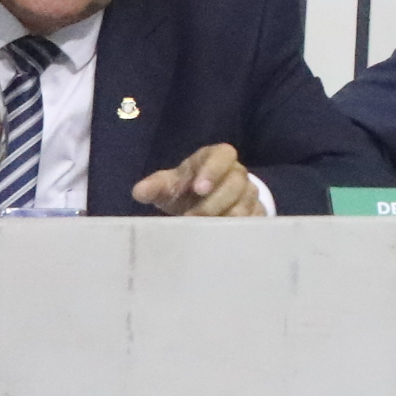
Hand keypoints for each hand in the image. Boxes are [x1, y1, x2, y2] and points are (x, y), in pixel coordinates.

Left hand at [132, 142, 268, 219]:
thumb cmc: (186, 188)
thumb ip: (155, 186)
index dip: (213, 171)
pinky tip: (221, 240)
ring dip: (225, 219)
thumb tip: (139, 192)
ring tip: (205, 232)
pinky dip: (238, 231)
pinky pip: (253, 223)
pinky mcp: (255, 214)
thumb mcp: (170, 184)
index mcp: (218, 158)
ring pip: (245, 205)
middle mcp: (238, 173)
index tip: (198, 188)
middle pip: (235, 184)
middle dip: (214, 202)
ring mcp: (250, 194)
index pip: (223, 156)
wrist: (204, 202)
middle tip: (193, 217)